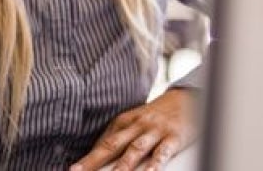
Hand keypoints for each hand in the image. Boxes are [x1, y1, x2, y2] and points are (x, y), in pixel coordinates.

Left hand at [69, 88, 197, 170]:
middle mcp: (138, 124)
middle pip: (112, 145)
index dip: (88, 158)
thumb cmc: (157, 115)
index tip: (74, 170)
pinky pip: (162, 153)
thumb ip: (120, 138)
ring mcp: (155, 130)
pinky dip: (154, 165)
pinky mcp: (174, 137)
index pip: (103, 142)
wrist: (187, 99)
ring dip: (121, 166)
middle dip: (93, 161)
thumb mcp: (136, 121)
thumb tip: (96, 156)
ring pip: (135, 149)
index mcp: (125, 121)